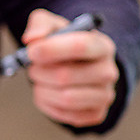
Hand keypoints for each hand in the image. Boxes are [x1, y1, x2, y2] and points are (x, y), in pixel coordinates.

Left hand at [20, 8, 118, 126]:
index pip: (81, 46)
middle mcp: (108, 71)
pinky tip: (47, 92)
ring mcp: (105, 95)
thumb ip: (41, 24)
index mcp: (102, 45)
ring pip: (65, 98)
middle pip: (66, 76)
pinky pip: (64, 115)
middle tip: (33, 67)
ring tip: (40, 80)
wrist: (76, 68)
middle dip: (40, 72)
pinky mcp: (96, 114)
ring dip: (42, 89)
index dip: (52, 49)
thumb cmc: (64, 45)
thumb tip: (32, 39)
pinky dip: (47, 104)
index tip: (31, 51)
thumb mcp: (53, 26)